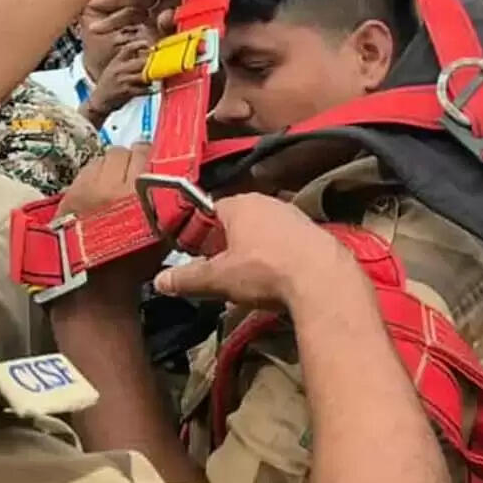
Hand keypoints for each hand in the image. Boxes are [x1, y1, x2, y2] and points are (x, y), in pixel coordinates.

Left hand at [54, 145, 162, 305]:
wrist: (95, 291)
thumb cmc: (133, 267)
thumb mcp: (166, 233)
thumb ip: (171, 201)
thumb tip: (173, 178)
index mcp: (140, 191)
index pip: (147, 152)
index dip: (152, 157)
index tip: (155, 165)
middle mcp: (111, 184)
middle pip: (123, 151)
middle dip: (131, 160)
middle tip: (135, 174)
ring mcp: (86, 188)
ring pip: (101, 159)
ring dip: (110, 167)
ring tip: (114, 185)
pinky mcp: (68, 195)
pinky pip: (84, 173)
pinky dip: (93, 178)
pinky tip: (97, 195)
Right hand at [83, 38, 152, 125]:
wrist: (99, 101)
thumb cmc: (109, 85)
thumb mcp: (114, 69)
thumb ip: (127, 61)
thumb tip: (144, 54)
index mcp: (116, 62)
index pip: (128, 49)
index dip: (139, 44)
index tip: (148, 43)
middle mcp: (119, 70)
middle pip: (140, 62)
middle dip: (152, 62)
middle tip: (162, 61)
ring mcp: (123, 81)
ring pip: (143, 75)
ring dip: (153, 76)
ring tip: (160, 76)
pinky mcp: (126, 92)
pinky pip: (143, 90)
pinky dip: (150, 89)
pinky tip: (155, 89)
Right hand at [152, 194, 360, 308]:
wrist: (322, 279)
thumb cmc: (264, 270)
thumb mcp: (219, 278)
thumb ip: (188, 278)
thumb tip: (159, 281)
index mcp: (240, 204)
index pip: (210, 210)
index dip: (200, 231)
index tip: (196, 252)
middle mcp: (268, 201)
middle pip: (238, 219)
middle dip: (228, 241)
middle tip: (221, 268)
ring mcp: (294, 214)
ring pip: (264, 229)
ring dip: (255, 248)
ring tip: (250, 276)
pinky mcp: (314, 232)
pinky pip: (287, 240)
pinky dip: (279, 254)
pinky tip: (278, 276)